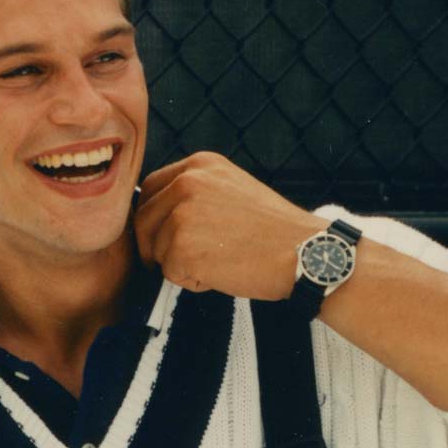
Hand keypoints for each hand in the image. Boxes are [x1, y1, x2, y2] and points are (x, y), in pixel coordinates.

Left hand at [134, 152, 322, 300]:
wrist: (304, 252)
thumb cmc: (272, 230)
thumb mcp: (232, 189)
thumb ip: (196, 193)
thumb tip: (158, 215)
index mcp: (198, 165)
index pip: (150, 189)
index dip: (152, 218)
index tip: (162, 237)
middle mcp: (187, 184)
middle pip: (143, 221)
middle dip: (155, 246)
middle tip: (182, 261)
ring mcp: (182, 215)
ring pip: (156, 251)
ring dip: (179, 265)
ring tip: (220, 261)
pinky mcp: (183, 248)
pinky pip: (171, 274)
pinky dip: (193, 282)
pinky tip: (223, 272)